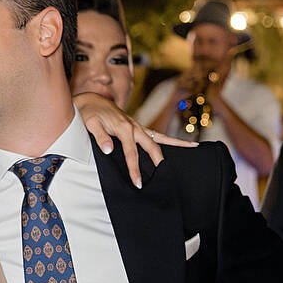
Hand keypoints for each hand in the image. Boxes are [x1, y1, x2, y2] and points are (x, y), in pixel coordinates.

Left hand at [74, 92, 191, 188]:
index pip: (131, 153)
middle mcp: (135, 126)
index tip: (138, 183)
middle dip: (158, 162)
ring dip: (175, 144)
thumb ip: (100, 137)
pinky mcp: (138, 127)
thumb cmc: (89, 113)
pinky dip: (169, 139)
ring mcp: (138, 126)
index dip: (134, 169)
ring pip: (160, 138)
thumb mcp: (90, 124)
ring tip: (193, 147)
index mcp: (124, 128)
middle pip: (152, 146)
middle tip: (163, 179)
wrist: (91, 100)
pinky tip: (181, 144)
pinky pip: (157, 134)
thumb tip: (108, 150)